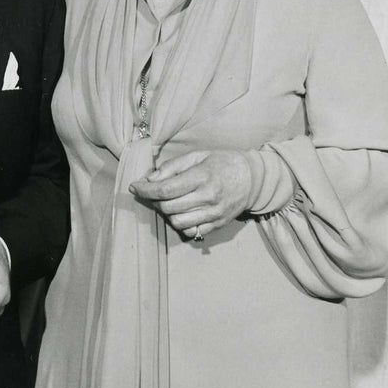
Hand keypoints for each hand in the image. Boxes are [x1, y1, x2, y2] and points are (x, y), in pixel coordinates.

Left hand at [129, 150, 253, 240]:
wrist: (253, 178)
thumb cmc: (221, 162)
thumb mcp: (197, 156)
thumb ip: (172, 167)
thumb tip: (150, 179)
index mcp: (201, 177)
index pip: (166, 189)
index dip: (145, 190)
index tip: (134, 187)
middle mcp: (208, 197)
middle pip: (168, 207)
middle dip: (153, 200)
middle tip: (151, 191)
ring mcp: (214, 213)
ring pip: (176, 221)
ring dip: (166, 212)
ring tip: (167, 201)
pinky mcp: (217, 224)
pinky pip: (190, 231)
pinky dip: (180, 224)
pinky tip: (181, 211)